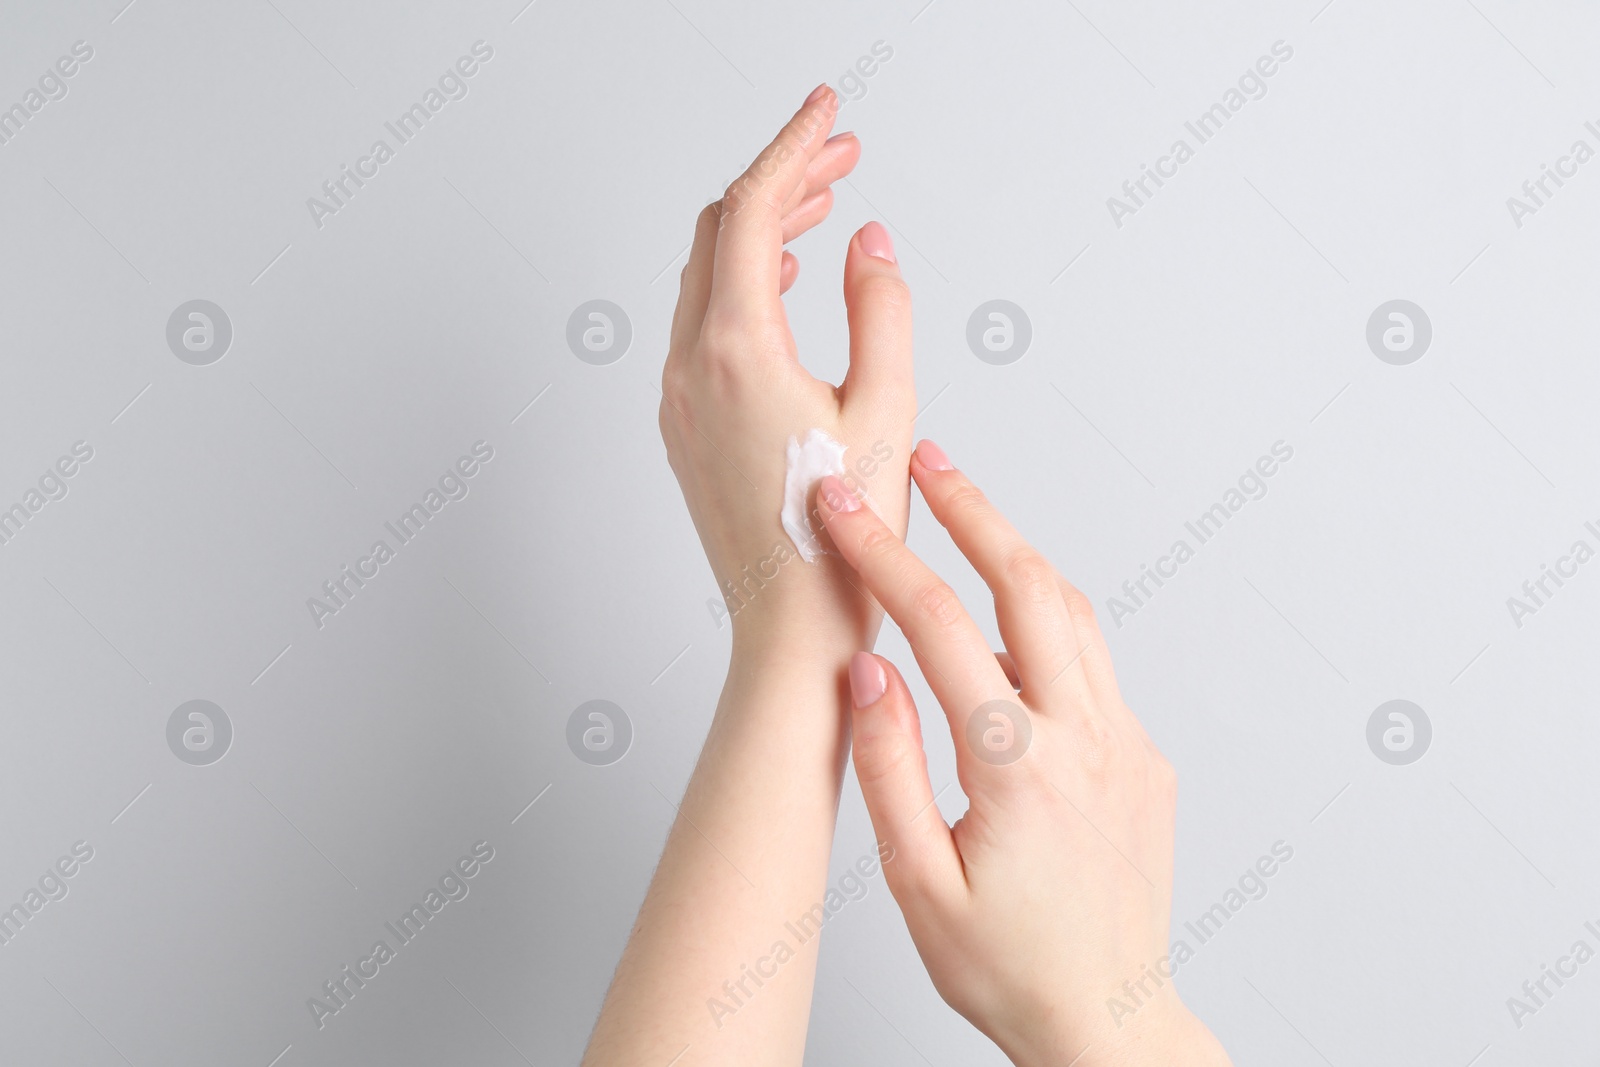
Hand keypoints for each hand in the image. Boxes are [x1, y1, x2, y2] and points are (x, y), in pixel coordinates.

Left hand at [660, 86, 915, 657]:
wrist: (789, 628)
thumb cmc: (842, 539)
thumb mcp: (888, 411)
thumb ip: (881, 310)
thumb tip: (869, 240)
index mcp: (738, 349)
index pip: (756, 210)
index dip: (795, 146)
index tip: (828, 110)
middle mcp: (691, 364)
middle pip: (723, 231)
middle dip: (781, 179)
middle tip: (841, 154)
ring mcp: (679, 396)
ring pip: (707, 275)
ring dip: (761, 230)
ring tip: (823, 205)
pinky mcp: (683, 424)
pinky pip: (702, 323)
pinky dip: (743, 282)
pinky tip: (786, 283)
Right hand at [815, 444, 1230, 1066]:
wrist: (1109, 1022)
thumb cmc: (1007, 969)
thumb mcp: (918, 884)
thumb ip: (890, 769)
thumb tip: (867, 673)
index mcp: (1016, 768)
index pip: (939, 628)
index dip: (882, 556)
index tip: (840, 509)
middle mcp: (1085, 738)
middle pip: (1029, 584)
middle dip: (972, 509)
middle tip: (926, 460)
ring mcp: (1126, 742)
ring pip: (1074, 613)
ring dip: (1016, 554)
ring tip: (963, 515)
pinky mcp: (1144, 757)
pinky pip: (1094, 665)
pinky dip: (1046, 623)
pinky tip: (1006, 633)